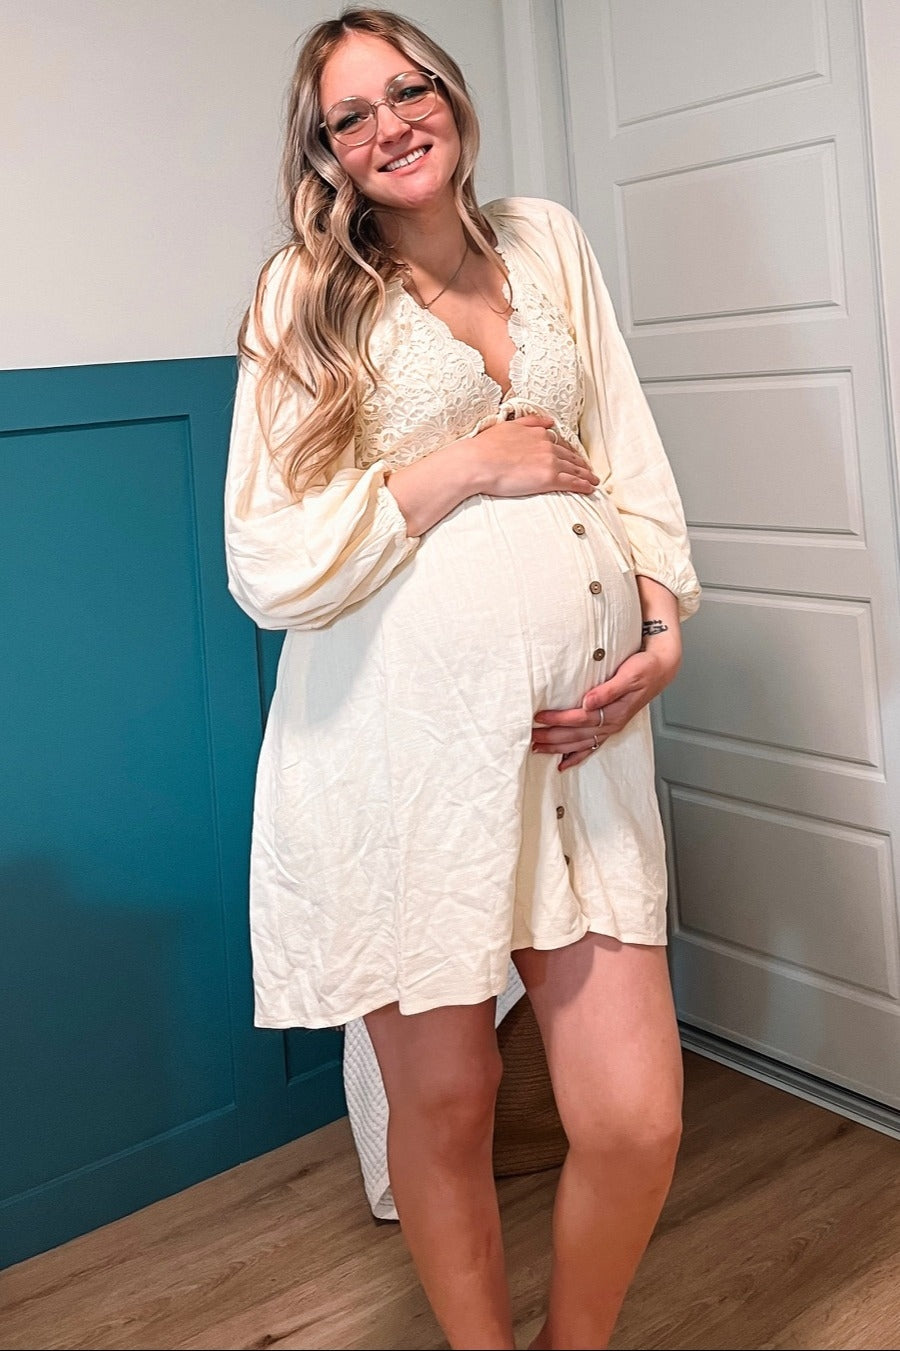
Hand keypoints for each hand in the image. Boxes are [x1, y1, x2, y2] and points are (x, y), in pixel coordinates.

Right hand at [468, 415, 598, 497]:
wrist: (478, 462)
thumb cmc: (486, 446)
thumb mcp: (509, 426)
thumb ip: (530, 422)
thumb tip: (548, 420)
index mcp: (538, 433)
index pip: (559, 443)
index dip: (569, 452)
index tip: (575, 458)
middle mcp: (547, 445)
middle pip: (570, 456)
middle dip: (581, 465)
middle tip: (590, 472)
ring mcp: (549, 461)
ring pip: (574, 469)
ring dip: (586, 476)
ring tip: (593, 483)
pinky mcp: (548, 478)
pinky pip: (571, 482)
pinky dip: (582, 485)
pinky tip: (589, 489)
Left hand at [532, 642, 681, 770]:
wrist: (661, 670)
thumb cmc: (645, 669)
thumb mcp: (629, 675)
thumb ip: (608, 690)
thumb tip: (588, 702)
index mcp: (615, 711)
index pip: (580, 718)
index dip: (559, 718)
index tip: (540, 717)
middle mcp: (612, 723)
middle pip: (576, 734)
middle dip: (552, 738)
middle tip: (531, 737)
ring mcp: (611, 727)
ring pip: (580, 743)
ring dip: (558, 748)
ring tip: (538, 749)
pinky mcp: (610, 726)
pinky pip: (591, 747)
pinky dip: (576, 757)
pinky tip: (563, 763)